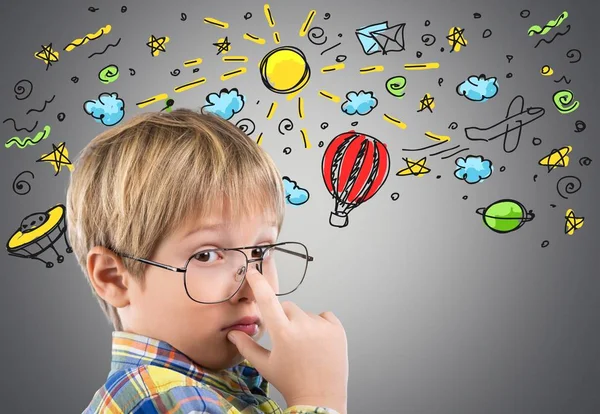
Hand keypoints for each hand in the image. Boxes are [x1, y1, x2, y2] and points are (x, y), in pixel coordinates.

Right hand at [226, 268, 347, 413]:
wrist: (320, 398)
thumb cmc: (291, 383)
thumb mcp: (265, 366)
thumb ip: (247, 346)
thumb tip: (232, 334)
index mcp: (283, 333)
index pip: (267, 300)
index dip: (259, 283)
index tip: (254, 271)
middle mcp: (303, 325)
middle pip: (288, 308)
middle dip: (284, 318)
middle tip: (286, 339)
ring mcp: (322, 326)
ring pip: (305, 314)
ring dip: (302, 324)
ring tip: (305, 347)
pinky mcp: (337, 329)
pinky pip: (324, 316)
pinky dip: (320, 325)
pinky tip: (318, 343)